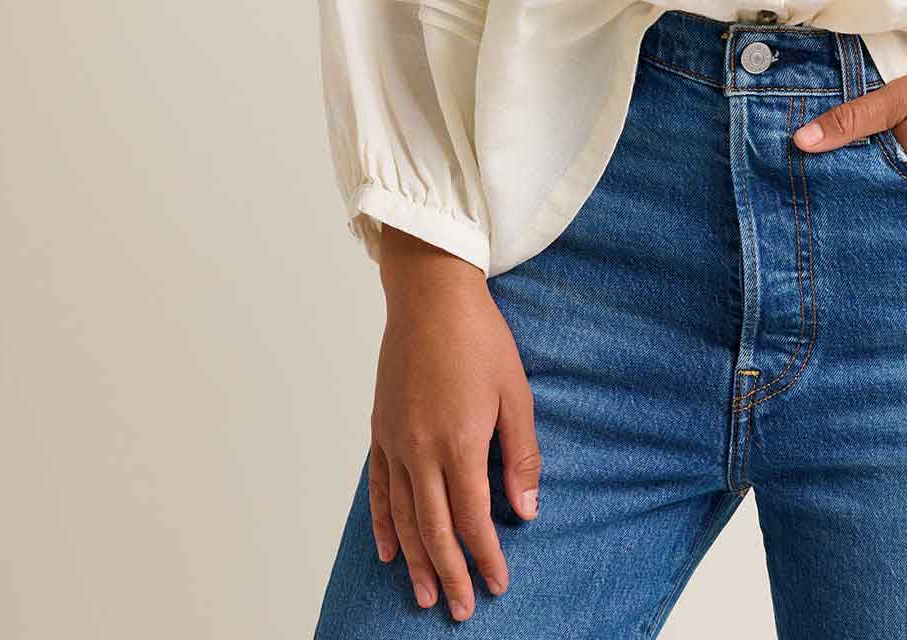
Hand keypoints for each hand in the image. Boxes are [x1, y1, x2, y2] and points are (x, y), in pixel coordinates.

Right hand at [370, 230, 540, 620]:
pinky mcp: (381, 430)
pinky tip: (389, 550)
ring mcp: (396, 442)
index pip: (472, 520)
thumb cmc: (480, 339)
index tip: (499, 582)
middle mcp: (422, 451)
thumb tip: (526, 510)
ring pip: (404, 518)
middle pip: (435, 530)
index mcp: (460, 444)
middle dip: (451, 574)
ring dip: (416, 561)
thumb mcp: (516, 393)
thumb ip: (520, 454)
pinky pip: (381, 489)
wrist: (431, 297)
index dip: (486, 557)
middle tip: (463, 609)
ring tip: (426, 595)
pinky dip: (384, 525)